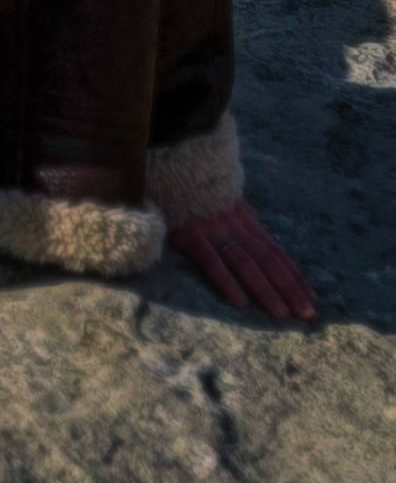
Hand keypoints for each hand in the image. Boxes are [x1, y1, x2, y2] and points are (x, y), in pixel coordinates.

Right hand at [168, 200, 315, 321]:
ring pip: (245, 263)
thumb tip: (265, 251)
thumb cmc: (196, 193)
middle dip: (289, 288)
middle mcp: (236, 225)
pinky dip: (227, 280)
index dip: (295, 276)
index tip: (313, 299)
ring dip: (265, 289)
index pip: (276, 252)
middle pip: (267, 260)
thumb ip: (243, 225)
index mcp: (246, 220)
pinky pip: (211, 260)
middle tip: (307, 315)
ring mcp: (214, 230)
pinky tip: (240, 302)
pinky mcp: (191, 236)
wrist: (168, 167)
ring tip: (281, 314)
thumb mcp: (226, 204)